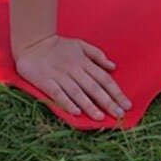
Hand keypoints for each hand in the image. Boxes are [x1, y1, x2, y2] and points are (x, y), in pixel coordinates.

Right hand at [15, 34, 131, 120]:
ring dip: (90, 105)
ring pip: (77, 92)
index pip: (103, 79)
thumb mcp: (80, 44)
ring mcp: (60, 76)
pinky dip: (67, 103)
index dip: (116, 92)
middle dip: (108, 102)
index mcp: (83, 61)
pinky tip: (76, 112)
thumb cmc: (59, 46)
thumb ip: (97, 55)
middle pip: (94, 87)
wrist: (33, 42)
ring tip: (100, 118)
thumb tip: (113, 67)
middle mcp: (74, 69)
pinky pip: (58, 93)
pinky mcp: (46, 81)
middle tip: (120, 115)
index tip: (127, 105)